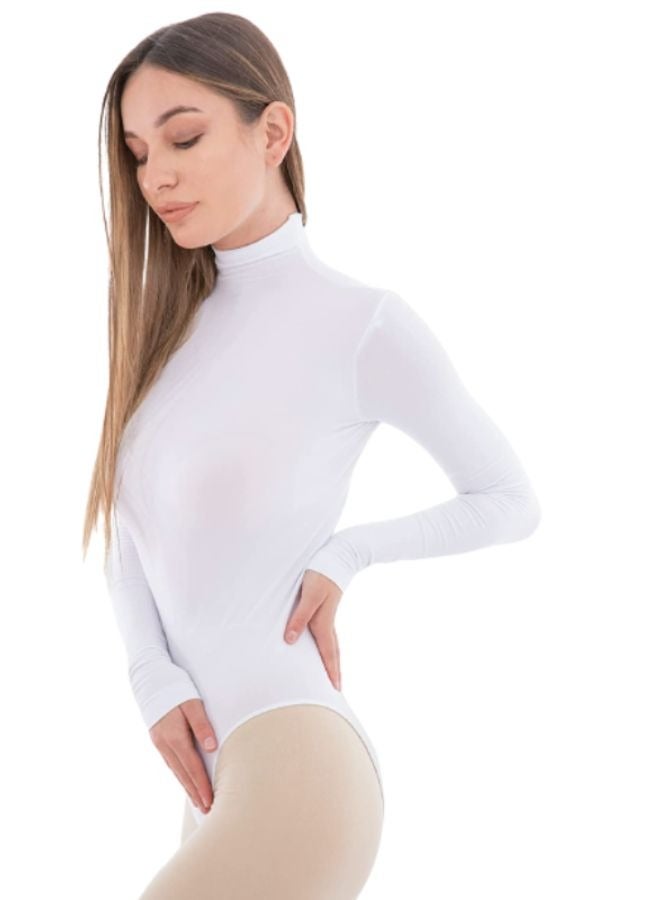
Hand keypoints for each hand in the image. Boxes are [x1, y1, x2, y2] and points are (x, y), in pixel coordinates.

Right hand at [149, 698, 217, 813]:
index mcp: (174, 736)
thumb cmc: (176, 689)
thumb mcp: (192, 703)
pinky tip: (185, 781)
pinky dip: (180, 775)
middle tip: (207, 810)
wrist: (150, 680)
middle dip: (195, 792)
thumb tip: (212, 747)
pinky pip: (171, 763)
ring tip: (198, 801)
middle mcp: (164, 743)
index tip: (210, 801)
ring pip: (175, 770)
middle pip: (182, 773)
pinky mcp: (158, 740)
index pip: (192, 766)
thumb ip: (202, 725)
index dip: (201, 785)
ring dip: (187, 786)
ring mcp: (159, 743)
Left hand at [284, 569, 342, 690]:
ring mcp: (328, 616)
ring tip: (332, 673)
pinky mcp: (326, 609)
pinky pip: (327, 634)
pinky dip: (328, 646)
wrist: (337, 557)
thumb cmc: (320, 575)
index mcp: (323, 622)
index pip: (327, 653)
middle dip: (334, 671)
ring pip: (332, 644)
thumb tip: (290, 640)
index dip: (330, 671)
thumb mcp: (308, 595)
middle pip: (333, 652)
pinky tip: (322, 647)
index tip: (335, 689)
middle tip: (337, 689)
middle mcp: (327, 622)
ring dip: (332, 660)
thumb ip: (299, 617)